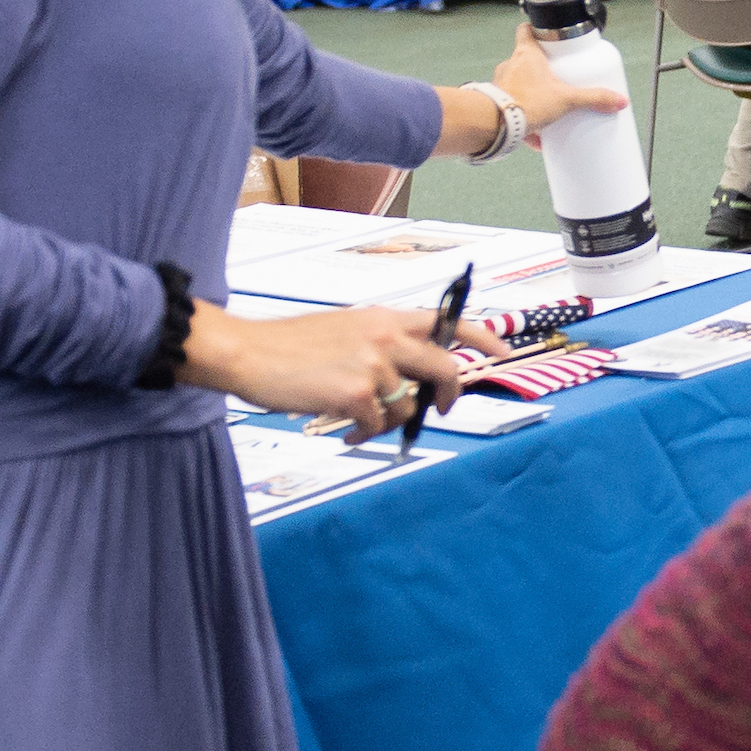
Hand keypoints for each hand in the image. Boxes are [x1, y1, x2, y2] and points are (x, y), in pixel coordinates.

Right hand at [185, 302, 476, 437]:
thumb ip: (382, 345)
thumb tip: (412, 379)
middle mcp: (386, 336)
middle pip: (445, 368)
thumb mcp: (345, 330)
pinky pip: (378, 424)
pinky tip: (346, 428)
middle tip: (443, 409)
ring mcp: (373, 364)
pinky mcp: (357, 392)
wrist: (248, 353)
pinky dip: (365, 432)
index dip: (482, 336)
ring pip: (407, 406)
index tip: (502, 350)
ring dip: (387, 419)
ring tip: (358, 418)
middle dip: (450, 394)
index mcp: (384, 318)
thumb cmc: (289, 347)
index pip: (446, 321)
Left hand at [490, 24, 626, 137]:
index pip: (526, 30)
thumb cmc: (526, 102)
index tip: (549, 36)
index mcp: (526, 54)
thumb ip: (593, 98)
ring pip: (519, 84)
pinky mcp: (497, 104)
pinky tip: (537, 136)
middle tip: (557, 77)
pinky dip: (525, 119)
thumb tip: (618, 100)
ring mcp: (502, 84)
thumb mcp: (567, 99)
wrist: (496, 124)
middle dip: (541, 68)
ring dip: (532, 93)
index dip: (536, 30)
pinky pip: (513, 108)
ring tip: (548, 106)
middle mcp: (511, 65)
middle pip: (526, 58)